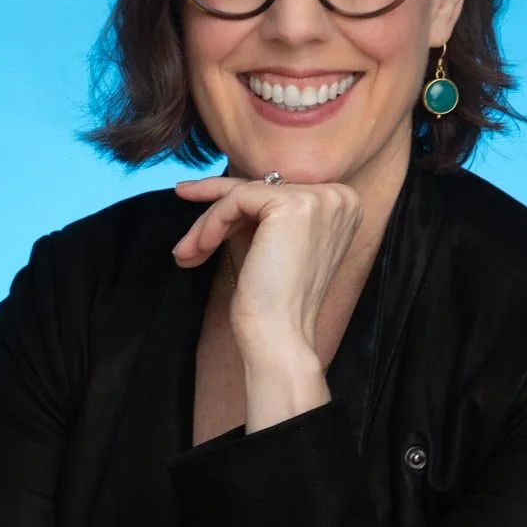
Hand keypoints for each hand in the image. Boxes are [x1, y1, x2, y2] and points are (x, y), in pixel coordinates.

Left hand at [172, 175, 362, 356]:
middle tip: (184, 237)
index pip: (277, 193)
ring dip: (207, 224)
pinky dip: (212, 224)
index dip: (235, 209)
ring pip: (244, 193)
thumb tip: (224, 190)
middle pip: (260, 191)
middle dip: (215, 215)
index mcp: (342, 206)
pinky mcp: (293, 204)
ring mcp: (319, 199)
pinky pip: (236, 199)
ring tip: (185, 253)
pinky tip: (198, 249)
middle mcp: (339, 197)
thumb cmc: (275, 303)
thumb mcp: (275, 245)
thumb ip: (265, 214)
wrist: (281, 336)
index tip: (203, 223)